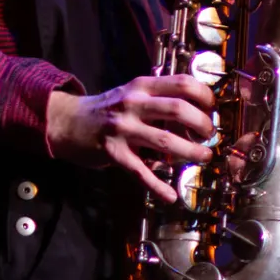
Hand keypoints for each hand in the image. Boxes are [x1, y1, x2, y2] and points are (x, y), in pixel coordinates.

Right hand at [46, 75, 216, 200]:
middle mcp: (133, 104)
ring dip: (190, 151)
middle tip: (210, 135)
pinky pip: (140, 171)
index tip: (213, 109)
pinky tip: (170, 195)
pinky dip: (157, 185)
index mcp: (142, 86)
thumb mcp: (132, 94)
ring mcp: (123, 129)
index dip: (205, 96)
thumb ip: (160, 99)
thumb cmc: (107, 109)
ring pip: (165, 141)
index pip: (182, 83)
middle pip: (178, 110)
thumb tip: (197, 114)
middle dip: (202, 124)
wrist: (67, 121)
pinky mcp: (114, 153)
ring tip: (203, 157)